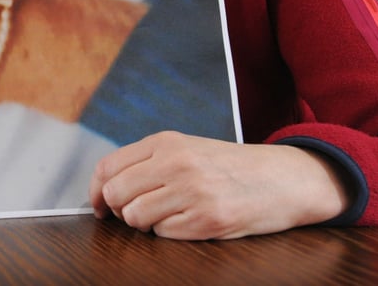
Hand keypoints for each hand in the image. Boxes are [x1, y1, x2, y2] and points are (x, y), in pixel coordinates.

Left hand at [88, 131, 349, 239]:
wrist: (283, 178)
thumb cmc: (229, 166)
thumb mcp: (186, 148)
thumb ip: (147, 162)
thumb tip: (104, 187)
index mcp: (166, 142)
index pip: (108, 167)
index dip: (95, 190)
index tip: (97, 205)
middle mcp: (176, 163)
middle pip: (116, 194)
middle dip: (120, 209)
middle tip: (137, 212)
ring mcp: (192, 191)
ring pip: (136, 217)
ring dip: (146, 223)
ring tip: (169, 214)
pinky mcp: (208, 219)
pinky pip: (164, 234)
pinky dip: (170, 232)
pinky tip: (190, 221)